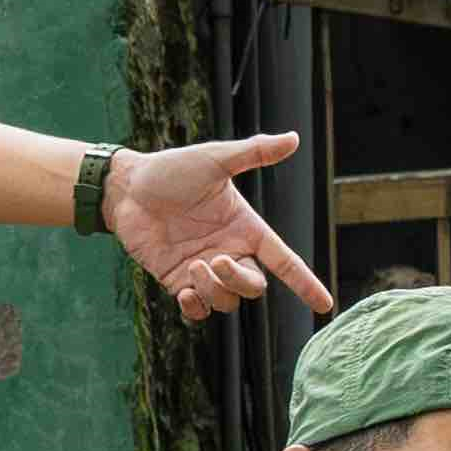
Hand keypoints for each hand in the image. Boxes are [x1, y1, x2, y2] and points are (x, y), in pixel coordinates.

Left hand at [103, 132, 339, 326]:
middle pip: (254, 287)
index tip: (324, 304)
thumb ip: (254, 153)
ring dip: (213, 290)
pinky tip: (184, 292)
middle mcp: (230, 252)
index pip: (284, 261)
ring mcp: (204, 270)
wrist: (126, 190)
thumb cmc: (171, 170)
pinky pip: (198, 311)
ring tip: (192, 265)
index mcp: (246, 228)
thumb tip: (293, 139)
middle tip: (213, 260)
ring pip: (227, 302)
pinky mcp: (178, 281)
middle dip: (238, 281)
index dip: (305, 283)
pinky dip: (196, 308)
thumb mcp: (215, 159)